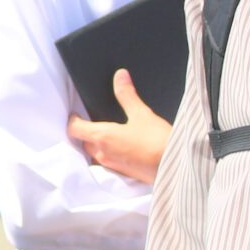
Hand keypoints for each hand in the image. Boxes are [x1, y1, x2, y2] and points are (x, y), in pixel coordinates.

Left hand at [67, 69, 172, 183]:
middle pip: (84, 143)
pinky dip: (110, 153)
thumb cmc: (157, 141)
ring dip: (97, 145)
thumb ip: (127, 95)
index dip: (73, 120)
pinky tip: (123, 147)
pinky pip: (109, 162)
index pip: (75, 129)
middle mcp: (103, 153)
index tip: (76, 113)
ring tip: (108, 134)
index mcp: (102, 137)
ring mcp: (113, 166)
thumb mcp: (142, 114)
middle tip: (92, 122)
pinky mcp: (124, 173)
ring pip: (96, 154)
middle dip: (85, 133)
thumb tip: (120, 76)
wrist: (176, 168)